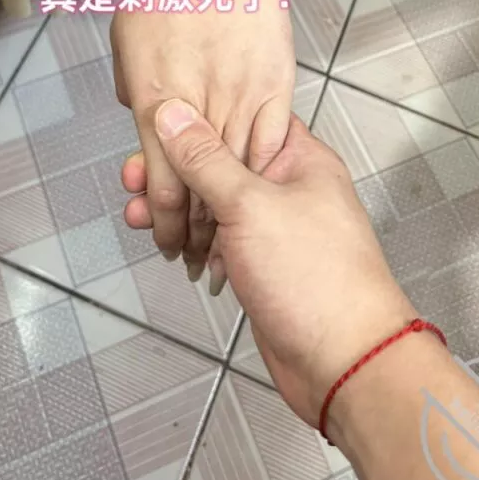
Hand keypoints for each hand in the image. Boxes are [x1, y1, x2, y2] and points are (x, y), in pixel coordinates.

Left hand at [111, 0, 294, 278]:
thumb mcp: (125, 42)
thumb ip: (132, 91)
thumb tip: (144, 121)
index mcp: (155, 103)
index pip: (163, 185)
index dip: (165, 225)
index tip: (167, 244)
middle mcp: (199, 109)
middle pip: (200, 190)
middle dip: (197, 235)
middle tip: (197, 261)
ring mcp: (242, 99)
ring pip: (239, 175)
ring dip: (234, 214)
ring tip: (230, 244)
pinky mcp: (276, 87)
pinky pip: (273, 141)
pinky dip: (266, 174)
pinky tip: (264, 198)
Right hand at [140, 101, 414, 427]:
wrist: (343, 364)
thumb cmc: (320, 282)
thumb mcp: (251, 206)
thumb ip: (206, 159)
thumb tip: (175, 115)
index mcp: (299, 157)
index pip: (242, 115)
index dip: (197, 116)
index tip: (157, 120)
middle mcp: (288, 186)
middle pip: (221, 161)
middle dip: (174, 168)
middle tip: (135, 175)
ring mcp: (274, 226)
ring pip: (214, 202)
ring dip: (175, 205)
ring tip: (138, 209)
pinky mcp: (260, 261)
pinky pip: (218, 237)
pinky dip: (190, 236)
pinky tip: (164, 238)